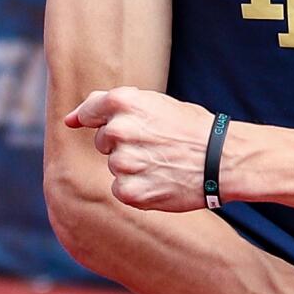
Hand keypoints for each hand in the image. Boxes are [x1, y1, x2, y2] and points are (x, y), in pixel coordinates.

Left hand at [64, 86, 212, 211]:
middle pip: (103, 141)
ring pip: (114, 166)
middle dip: (123, 143)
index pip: (90, 111)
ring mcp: (123, 162)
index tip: (96, 126)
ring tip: (163, 162)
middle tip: (157, 144)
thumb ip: (114, 107)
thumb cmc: (193, 128)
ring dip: (133, 167)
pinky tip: (161, 180)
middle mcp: (119, 130)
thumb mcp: (157, 103)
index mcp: (124, 102)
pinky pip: (121, 189)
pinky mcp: (130, 191)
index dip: (95, 119)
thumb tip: (70, 119)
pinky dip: (138, 188)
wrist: (223, 159)